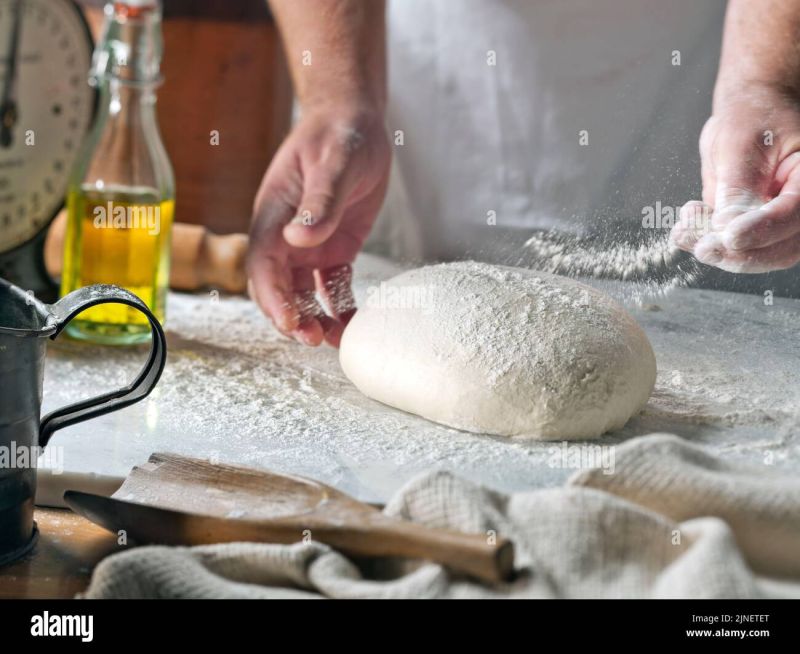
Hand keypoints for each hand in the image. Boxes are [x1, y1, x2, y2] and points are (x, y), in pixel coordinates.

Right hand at [247, 107, 389, 346]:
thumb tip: (298, 239)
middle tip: (314, 339)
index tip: (289, 322)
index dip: (272, 297)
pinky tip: (351, 326)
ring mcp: (309, 246)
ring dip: (314, 319)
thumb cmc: (340, 134)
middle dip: (290, 317)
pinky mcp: (334, 250)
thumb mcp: (334, 161)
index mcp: (274, 215)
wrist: (355, 123)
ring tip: (334, 340)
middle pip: (278, 288)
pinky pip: (333, 287)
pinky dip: (339, 308)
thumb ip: (320, 201)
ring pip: (303, 294)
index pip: (263, 265)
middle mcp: (286, 237)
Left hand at [671, 85, 799, 272]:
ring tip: (683, 232)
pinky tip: (684, 231)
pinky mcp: (754, 228)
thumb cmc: (753, 116)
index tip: (729, 236)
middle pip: (781, 249)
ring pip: (756, 254)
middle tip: (701, 247)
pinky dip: (707, 242)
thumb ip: (737, 188)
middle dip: (736, 254)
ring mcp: (778, 221)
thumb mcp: (742, 145)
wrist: (747, 112)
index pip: (793, 215)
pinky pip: (734, 247)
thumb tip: (727, 229)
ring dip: (716, 250)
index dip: (762, 230)